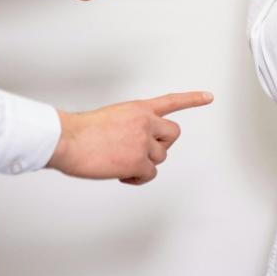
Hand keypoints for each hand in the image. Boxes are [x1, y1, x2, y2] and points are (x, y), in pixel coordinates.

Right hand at [47, 91, 212, 184]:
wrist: (67, 139)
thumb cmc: (80, 131)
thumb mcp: (111, 117)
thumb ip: (129, 125)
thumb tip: (131, 144)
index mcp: (139, 108)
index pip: (172, 101)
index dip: (192, 99)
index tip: (209, 97)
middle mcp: (147, 122)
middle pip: (173, 134)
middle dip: (163, 144)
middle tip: (144, 152)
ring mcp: (144, 141)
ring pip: (159, 157)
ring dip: (143, 163)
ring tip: (120, 163)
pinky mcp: (138, 161)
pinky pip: (149, 174)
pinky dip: (137, 178)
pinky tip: (122, 175)